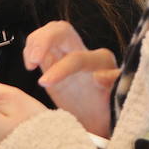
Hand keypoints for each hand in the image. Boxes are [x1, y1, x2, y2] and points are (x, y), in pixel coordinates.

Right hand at [23, 22, 118, 137]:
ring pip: (49, 33)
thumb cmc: (108, 108)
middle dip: (44, 40)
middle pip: (62, 30)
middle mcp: (83, 52)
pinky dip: (30, 49)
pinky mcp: (52, 61)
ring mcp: (66, 54)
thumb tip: (100, 77)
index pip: (76, 58)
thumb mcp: (118, 99)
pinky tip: (30, 65)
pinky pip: (39, 45)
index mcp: (100, 61)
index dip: (60, 69)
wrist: (99, 118)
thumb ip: (113, 84)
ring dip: (35, 42)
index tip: (44, 83)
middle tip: (32, 61)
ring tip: (30, 63)